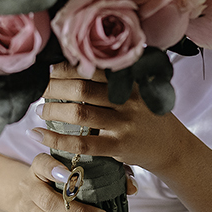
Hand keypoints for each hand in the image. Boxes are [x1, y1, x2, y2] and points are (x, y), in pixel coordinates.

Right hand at [15, 152, 116, 211]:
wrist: (29, 193)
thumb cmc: (63, 179)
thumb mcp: (78, 168)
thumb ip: (105, 171)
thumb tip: (132, 186)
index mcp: (39, 167)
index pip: (41, 164)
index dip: (53, 169)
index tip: (70, 174)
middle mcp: (29, 187)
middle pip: (49, 202)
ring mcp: (26, 211)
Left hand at [27, 63, 187, 173]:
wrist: (173, 146)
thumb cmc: (149, 115)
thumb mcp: (140, 89)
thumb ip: (117, 78)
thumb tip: (78, 64)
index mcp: (130, 81)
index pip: (94, 67)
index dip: (67, 66)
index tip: (49, 67)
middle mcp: (127, 99)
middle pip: (82, 87)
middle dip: (54, 86)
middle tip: (39, 87)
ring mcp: (124, 124)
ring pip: (79, 113)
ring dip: (53, 110)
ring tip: (40, 109)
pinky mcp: (119, 147)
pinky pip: (82, 143)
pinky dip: (56, 138)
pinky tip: (40, 135)